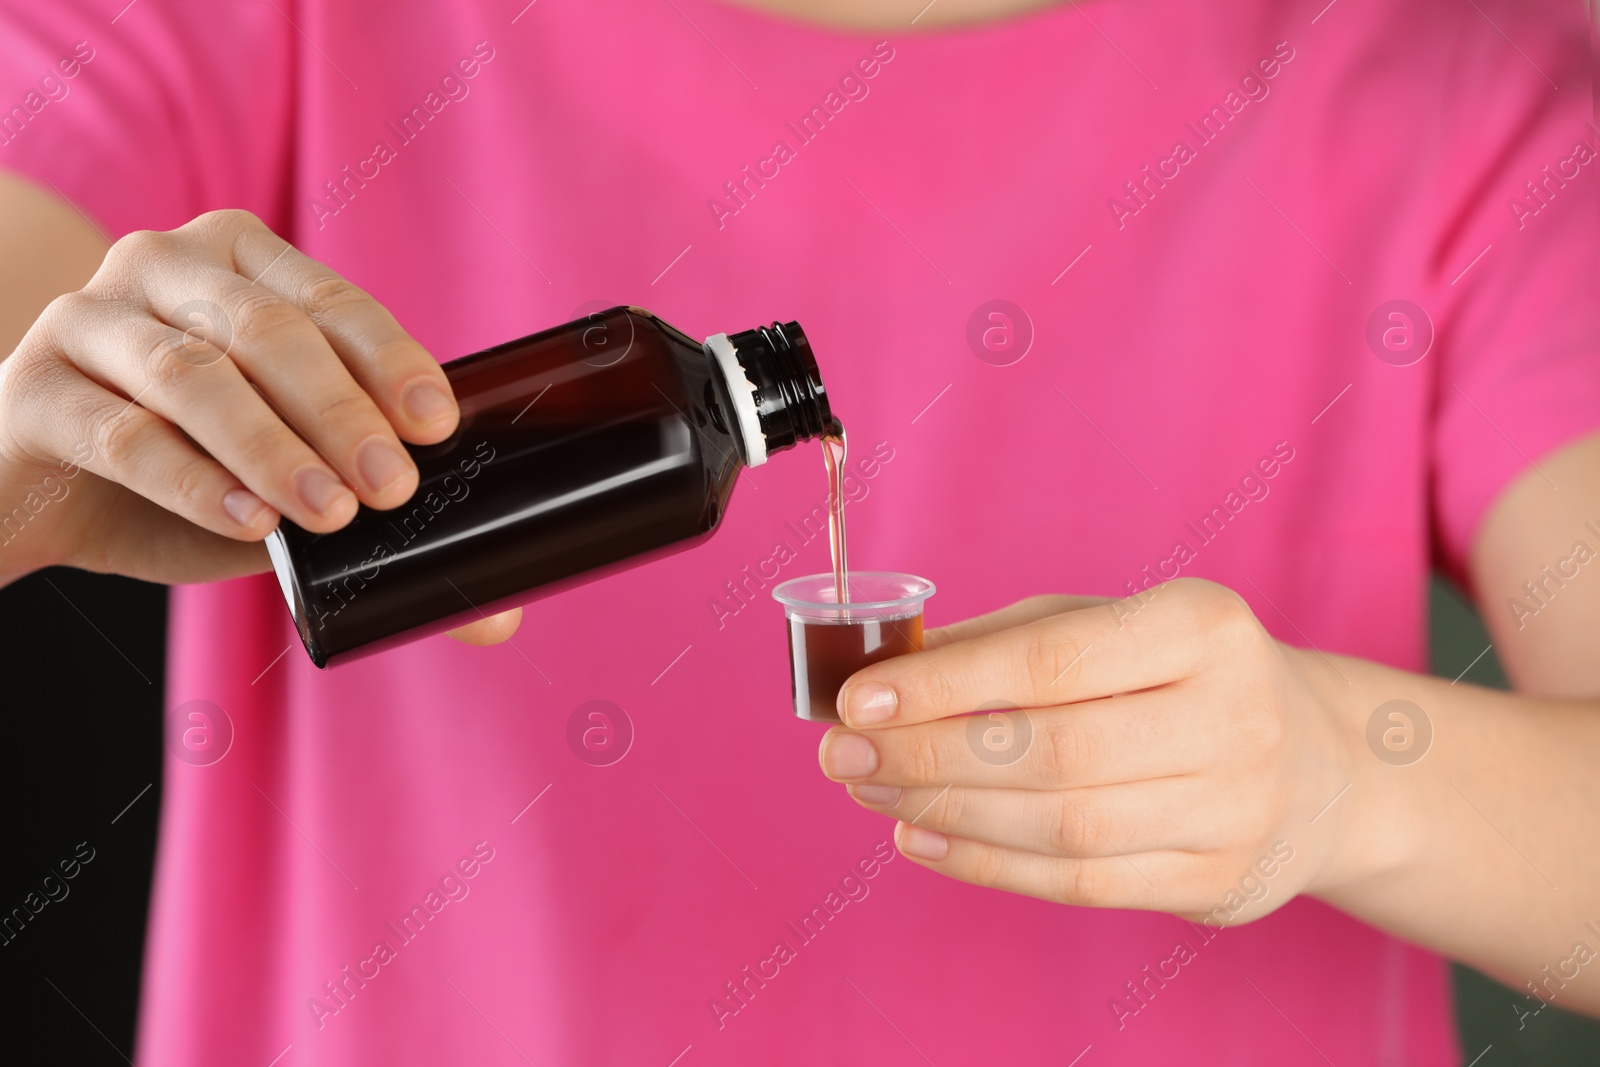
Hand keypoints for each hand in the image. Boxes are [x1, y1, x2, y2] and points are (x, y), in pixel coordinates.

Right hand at [0, 208, 517, 642]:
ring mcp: (89, 319)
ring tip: (330, 513)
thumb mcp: (286, 479)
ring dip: (273, 447)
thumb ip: (375, 518)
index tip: (437, 426)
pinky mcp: (34, 390)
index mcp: (240, 260)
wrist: (38, 490)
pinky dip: (193, 480)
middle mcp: (161, 265)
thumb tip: (496, 615)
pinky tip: (247, 522)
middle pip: (267, 332)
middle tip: (394, 487)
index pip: (332, 301)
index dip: (390, 360)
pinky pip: (123, 433)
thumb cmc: (181, 466)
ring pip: (195, 376)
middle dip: (342, 413)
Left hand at [817, 580, 1354, 924]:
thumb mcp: (1109, 627)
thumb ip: (1002, 643)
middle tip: (841, 755)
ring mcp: (1233, 810)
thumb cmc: (1179, 677)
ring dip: (946, 811)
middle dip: (926, 755)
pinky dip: (987, 865)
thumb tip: (883, 670)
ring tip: (871, 791)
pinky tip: (922, 837)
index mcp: (1204, 628)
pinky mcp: (1217, 881)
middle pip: (1052, 751)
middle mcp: (1233, 718)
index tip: (857, 700)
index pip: (1052, 660)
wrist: (1319, 765)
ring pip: (1062, 826)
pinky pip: (1080, 883)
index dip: (944, 685)